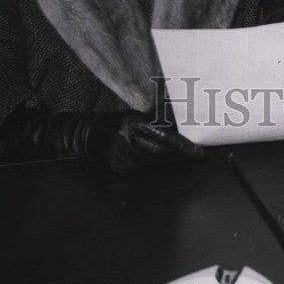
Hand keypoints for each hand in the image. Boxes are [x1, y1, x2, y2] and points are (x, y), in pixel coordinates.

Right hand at [0, 107, 204, 173]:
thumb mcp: (133, 114)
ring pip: (154, 164)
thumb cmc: (113, 120)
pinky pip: (143, 170)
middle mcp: (126, 142)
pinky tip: (165, 163)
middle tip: (198, 157)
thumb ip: (154, 119)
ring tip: (187, 159)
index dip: (182, 147)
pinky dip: (156, 166)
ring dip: (171, 162)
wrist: (85, 134)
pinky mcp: (117, 168)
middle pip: (161, 154)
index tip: (198, 152)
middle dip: (181, 157)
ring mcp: (121, 158)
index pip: (163, 138)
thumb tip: (179, 122)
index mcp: (131, 123)